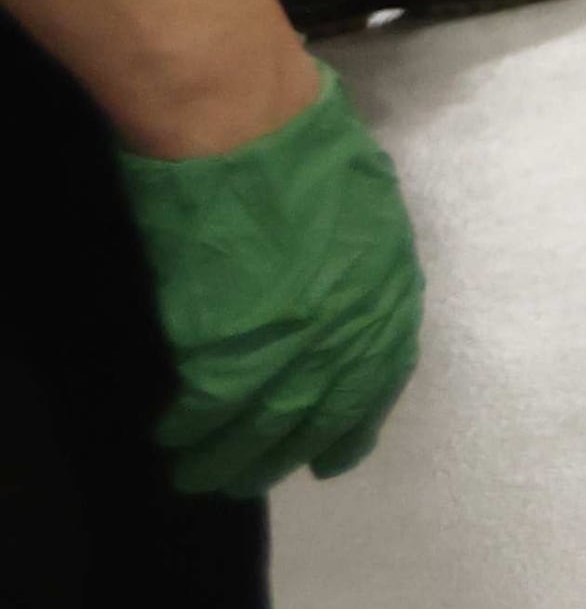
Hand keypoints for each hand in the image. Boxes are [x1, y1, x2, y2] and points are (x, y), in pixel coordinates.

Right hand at [114, 64, 424, 496]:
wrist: (249, 128)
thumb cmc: (306, 145)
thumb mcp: (368, 208)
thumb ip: (360, 261)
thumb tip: (345, 288)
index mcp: (389, 291)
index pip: (380, 379)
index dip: (354, 423)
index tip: (334, 456)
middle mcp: (352, 330)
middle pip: (320, 415)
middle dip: (285, 455)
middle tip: (252, 479)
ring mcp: (294, 343)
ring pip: (262, 426)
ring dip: (229, 460)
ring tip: (202, 476)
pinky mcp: (229, 345)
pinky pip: (209, 409)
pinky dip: (189, 430)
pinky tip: (173, 439)